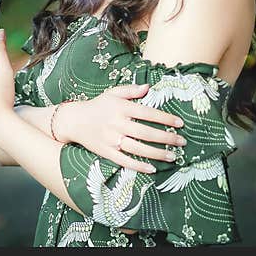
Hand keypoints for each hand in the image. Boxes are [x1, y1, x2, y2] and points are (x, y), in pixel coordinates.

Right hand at [57, 84, 186, 173]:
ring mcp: (111, 139)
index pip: (147, 113)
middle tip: (182, 142)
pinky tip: (152, 169)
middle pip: (146, 132)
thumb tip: (149, 87)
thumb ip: (131, 90)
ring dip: (157, 153)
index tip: (180, 123)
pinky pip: (124, 161)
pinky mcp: (106, 152)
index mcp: (121, 107)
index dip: (165, 118)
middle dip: (167, 138)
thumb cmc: (97, 105)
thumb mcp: (112, 93)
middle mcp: (117, 123)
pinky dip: (138, 166)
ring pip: (138, 148)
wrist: (74, 120)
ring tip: (173, 156)